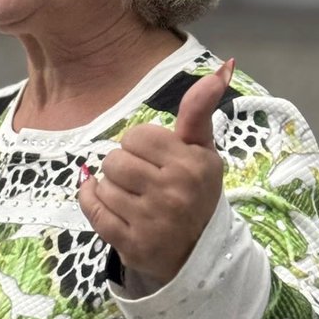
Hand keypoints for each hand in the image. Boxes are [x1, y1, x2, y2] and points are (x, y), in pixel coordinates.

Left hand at [78, 60, 233, 288]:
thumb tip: (225, 64)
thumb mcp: (202, 150)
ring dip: (112, 188)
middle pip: (116, 159)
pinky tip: (108, 202)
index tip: (156, 160)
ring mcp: (151, 222)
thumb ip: (200, 109)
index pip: (137, 136)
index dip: (141, 146)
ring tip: (134, 198)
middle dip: (125, 167)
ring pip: (103, 183)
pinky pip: (92, 208)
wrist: (199, 254)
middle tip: (144, 182)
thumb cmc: (196, 193)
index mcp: (192, 165)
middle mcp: (173, 193)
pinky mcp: (130, 244)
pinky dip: (92, 200)